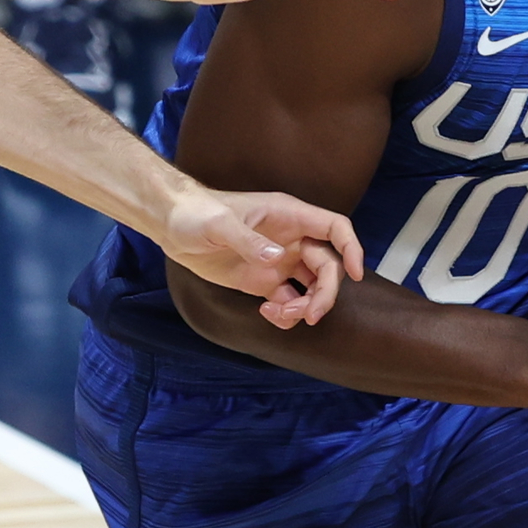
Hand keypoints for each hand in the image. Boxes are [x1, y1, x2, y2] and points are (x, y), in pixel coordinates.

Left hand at [158, 187, 365, 327]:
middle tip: (309, 315)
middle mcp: (292, 239)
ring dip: (306, 306)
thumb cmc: (196, 213)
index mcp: (289, 216)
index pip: (335, 228)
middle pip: (328, 266)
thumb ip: (249, 241)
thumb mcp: (220, 224)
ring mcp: (280, 261)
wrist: (172, 224)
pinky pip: (289, 300)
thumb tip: (279, 259)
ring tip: (281, 313)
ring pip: (312, 287)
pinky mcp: (265, 281)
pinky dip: (286, 313)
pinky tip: (268, 313)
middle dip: (325, 293)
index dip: (351, 248)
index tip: (355, 274)